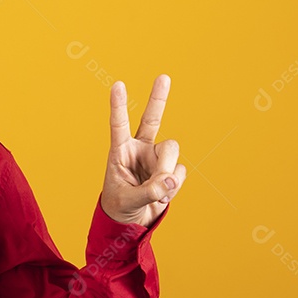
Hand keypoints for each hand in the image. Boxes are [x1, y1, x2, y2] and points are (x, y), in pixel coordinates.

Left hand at [100, 74, 185, 226]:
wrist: (130, 221)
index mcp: (120, 151)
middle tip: (164, 76)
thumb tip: (170, 180)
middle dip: (159, 98)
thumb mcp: (127, 200)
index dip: (119, 106)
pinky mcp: (170, 171)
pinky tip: (162, 197)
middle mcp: (139, 149)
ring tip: (156, 194)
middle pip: (153, 120)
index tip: (118, 85)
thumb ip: (148, 191)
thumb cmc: (119, 206)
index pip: (119, 125)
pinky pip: (179, 173)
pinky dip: (173, 188)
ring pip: (171, 151)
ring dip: (166, 173)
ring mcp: (156, 158)